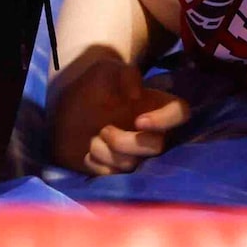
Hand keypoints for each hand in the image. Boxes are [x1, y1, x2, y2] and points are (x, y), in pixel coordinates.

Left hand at [46, 46, 189, 175]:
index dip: (164, 120)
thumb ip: (123, 74)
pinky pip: (114, 176)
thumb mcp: (106, 71)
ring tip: (92, 138)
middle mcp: (153, 132)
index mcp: (157, 106)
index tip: (139, 121)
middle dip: (126, 141)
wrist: (66, 109)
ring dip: (106, 151)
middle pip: (157, 146)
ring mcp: (136, 154)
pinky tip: (87, 153)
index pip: (179, 113)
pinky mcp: (118, 170)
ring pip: (132, 164)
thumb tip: (136, 94)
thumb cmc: (93, 87)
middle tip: (104, 129)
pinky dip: (97, 165)